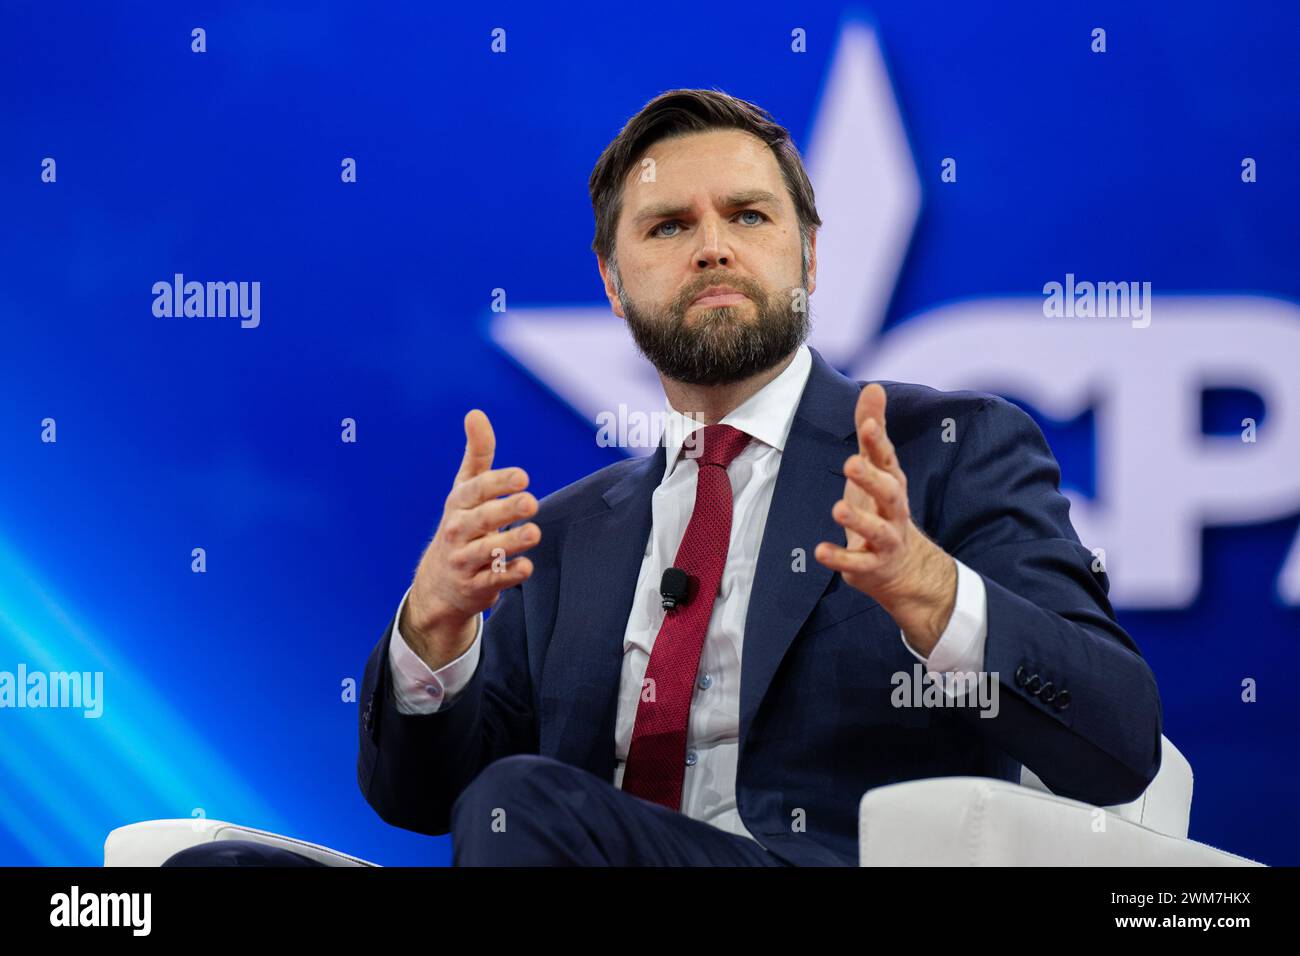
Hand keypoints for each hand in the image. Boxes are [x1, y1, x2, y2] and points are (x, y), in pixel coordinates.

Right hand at [401, 409, 540, 669]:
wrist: (439, 584)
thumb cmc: (461, 526)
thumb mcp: (465, 490)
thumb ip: (477, 454)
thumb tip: (476, 413)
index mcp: (458, 505)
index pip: (474, 490)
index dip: (497, 482)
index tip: (522, 476)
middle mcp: (458, 532)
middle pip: (481, 519)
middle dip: (505, 510)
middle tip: (531, 502)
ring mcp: (465, 560)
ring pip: (487, 551)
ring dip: (511, 542)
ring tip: (533, 533)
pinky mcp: (476, 586)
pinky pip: (493, 580)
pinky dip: (509, 574)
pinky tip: (525, 566)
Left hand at [814, 383, 955, 654]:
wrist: (904, 566)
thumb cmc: (882, 505)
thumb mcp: (877, 467)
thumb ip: (872, 431)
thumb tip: (874, 386)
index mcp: (892, 482)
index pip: (887, 459)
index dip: (879, 442)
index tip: (870, 424)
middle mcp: (894, 509)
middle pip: (888, 492)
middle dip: (871, 478)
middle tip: (851, 464)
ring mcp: (885, 539)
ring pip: (877, 530)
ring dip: (858, 520)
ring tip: (837, 509)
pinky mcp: (871, 565)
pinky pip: (857, 562)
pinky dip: (840, 558)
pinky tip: (820, 551)